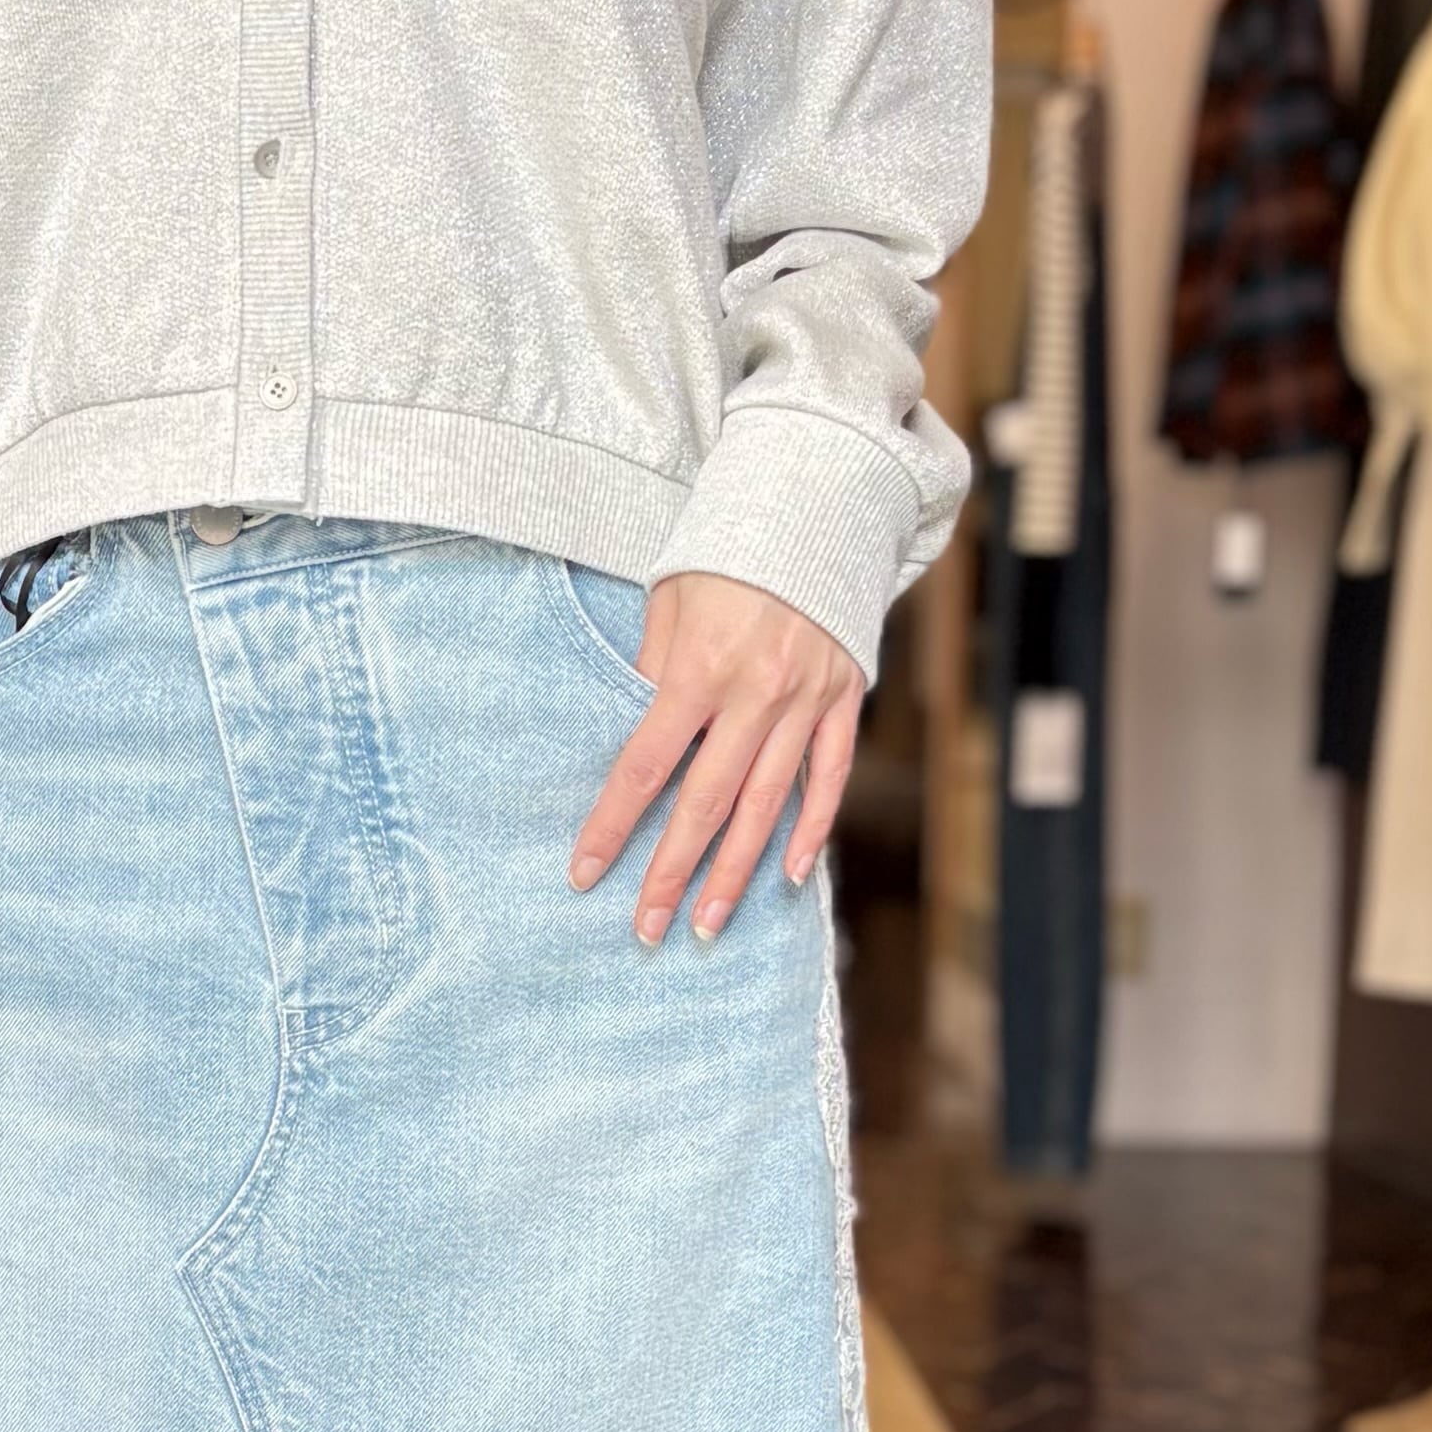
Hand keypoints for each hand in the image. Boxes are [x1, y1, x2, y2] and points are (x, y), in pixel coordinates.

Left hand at [568, 569, 865, 943]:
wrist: (816, 502)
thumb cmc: (728, 550)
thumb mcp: (671, 598)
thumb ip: (652, 671)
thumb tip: (634, 737)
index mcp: (701, 668)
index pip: (646, 766)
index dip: (614, 825)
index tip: (586, 873)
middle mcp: (757, 694)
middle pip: (704, 803)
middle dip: (672, 873)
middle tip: (645, 929)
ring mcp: (807, 701)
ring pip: (766, 805)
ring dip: (734, 872)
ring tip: (708, 925)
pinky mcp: (844, 698)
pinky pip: (828, 776)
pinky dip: (811, 828)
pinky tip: (788, 875)